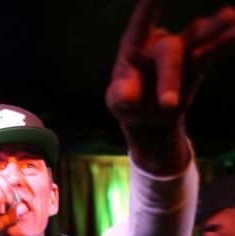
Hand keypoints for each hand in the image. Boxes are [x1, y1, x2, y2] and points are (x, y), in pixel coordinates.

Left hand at [106, 1, 234, 168]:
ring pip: (197, 38)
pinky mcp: (198, 63)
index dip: (149, 6)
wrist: (150, 117)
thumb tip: (127, 96)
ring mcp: (181, 50)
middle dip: (170, 79)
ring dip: (214, 29)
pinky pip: (213, 51)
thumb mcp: (119, 103)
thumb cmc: (129, 103)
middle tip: (168, 106)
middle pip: (170, 51)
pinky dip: (226, 43)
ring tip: (231, 16)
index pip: (140, 22)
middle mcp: (159, 43)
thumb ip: (121, 97)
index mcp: (134, 46)